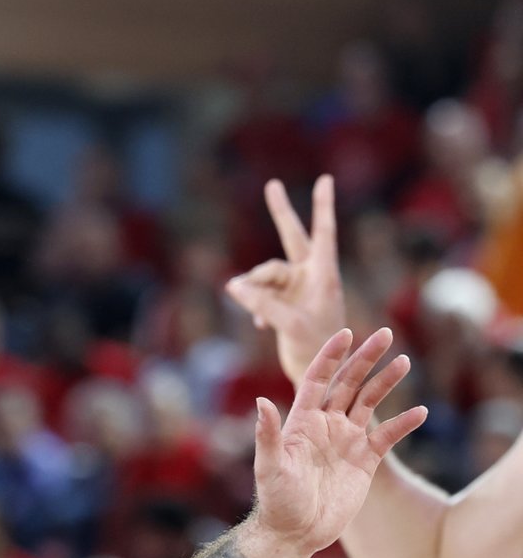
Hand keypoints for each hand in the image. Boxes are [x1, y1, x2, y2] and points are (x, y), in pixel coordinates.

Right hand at [225, 176, 344, 383]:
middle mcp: (310, 277)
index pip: (322, 234)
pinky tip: (258, 325)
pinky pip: (260, 294)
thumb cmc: (315, 350)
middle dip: (281, 213)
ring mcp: (296, 289)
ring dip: (255, 290)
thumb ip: (260, 302)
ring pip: (265, 275)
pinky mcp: (284, 303)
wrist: (319, 377)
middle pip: (292, 237)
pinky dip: (255, 306)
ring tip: (256, 314)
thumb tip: (233, 284)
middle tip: (273, 185)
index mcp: (324, 276)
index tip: (324, 180)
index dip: (322, 207)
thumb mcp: (287, 324)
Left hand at [253, 328, 425, 556]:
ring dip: (386, 382)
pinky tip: (421, 411)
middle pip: (348, 383)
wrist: (296, 532)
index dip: (331, 356)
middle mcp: (326, 425)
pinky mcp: (365, 461)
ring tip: (404, 361)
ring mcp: (346, 440)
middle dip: (365, 359)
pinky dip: (403, 424)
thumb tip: (262, 402)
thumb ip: (268, 435)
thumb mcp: (270, 467)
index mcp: (302, 420)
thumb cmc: (276, 500)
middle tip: (386, 335)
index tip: (347, 333)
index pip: (317, 379)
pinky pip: (388, 436)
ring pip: (370, 403)